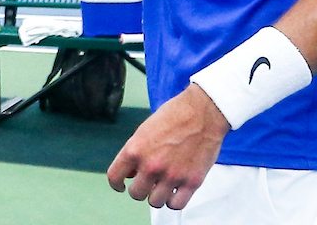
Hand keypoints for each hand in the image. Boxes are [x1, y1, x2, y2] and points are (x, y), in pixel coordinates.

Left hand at [106, 84, 229, 209]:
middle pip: (136, 194)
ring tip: (162, 185)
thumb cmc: (173, 116)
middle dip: (140, 188)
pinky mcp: (191, 182)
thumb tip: (129, 174)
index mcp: (135, 150)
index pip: (114, 178)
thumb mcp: (144, 130)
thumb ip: (134, 153)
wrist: (202, 112)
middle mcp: (151, 166)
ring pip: (155, 202)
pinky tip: (175, 191)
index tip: (121, 186)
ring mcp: (172, 176)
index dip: (116, 184)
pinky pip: (176, 205)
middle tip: (147, 182)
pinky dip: (174, 201)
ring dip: (157, 195)